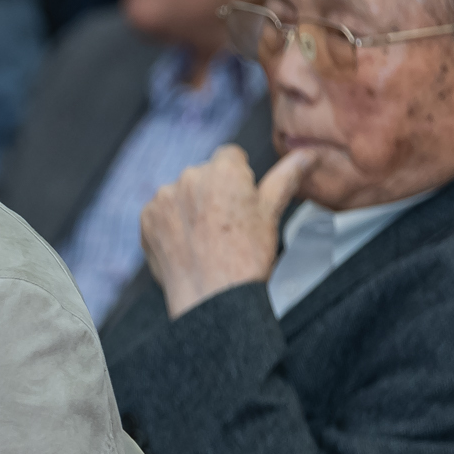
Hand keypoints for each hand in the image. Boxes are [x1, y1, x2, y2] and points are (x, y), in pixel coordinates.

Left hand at [140, 146, 313, 318]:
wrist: (213, 298)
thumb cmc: (246, 258)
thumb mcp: (271, 213)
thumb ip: (286, 177)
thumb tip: (307, 155)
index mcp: (223, 170)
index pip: (229, 155)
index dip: (239, 178)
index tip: (241, 202)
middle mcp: (189, 177)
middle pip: (203, 174)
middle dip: (213, 192)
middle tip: (227, 226)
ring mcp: (163, 198)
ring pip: (180, 194)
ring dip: (190, 208)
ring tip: (207, 238)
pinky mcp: (146, 219)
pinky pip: (160, 214)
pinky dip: (170, 226)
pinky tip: (188, 246)